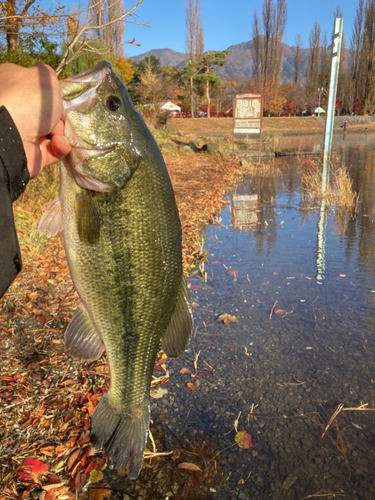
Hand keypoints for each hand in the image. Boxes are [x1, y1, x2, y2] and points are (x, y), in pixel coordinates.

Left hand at [0, 63, 71, 177]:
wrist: (12, 135)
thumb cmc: (27, 99)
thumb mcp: (43, 77)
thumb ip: (48, 73)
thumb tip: (46, 78)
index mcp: (10, 85)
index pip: (32, 87)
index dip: (48, 92)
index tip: (59, 96)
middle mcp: (14, 109)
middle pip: (46, 112)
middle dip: (59, 115)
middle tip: (63, 116)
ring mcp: (21, 132)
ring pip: (52, 131)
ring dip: (62, 132)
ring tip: (60, 132)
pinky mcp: (31, 153)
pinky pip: (53, 149)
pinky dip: (60, 146)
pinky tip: (58, 142)